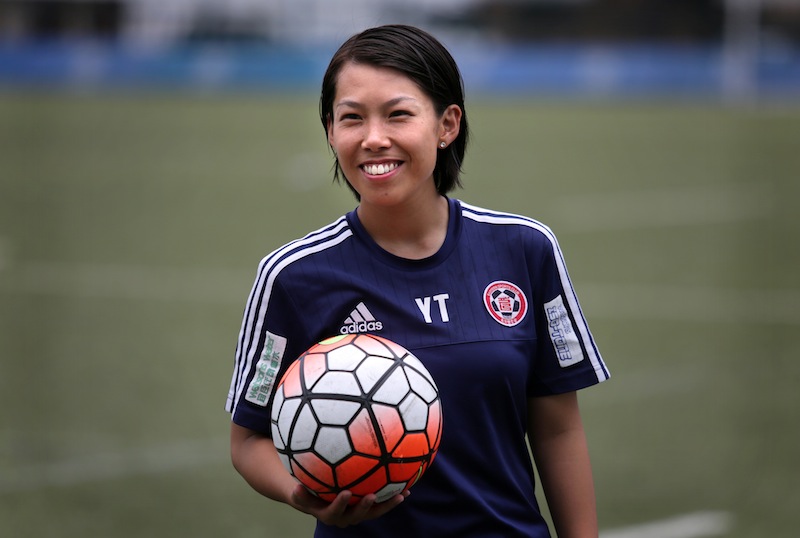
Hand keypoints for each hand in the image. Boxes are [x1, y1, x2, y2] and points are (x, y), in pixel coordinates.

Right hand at [289, 483, 408, 527]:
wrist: (318, 501)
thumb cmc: (308, 493)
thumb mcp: (300, 494)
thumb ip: (299, 493)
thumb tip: (295, 486)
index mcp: (329, 514)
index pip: (334, 512)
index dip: (340, 504)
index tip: (345, 493)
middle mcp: (345, 517)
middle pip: (358, 515)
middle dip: (365, 507)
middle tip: (372, 495)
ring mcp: (358, 513)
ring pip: (374, 512)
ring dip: (387, 504)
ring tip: (401, 495)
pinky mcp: (368, 508)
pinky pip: (381, 504)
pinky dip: (392, 497)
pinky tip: (406, 487)